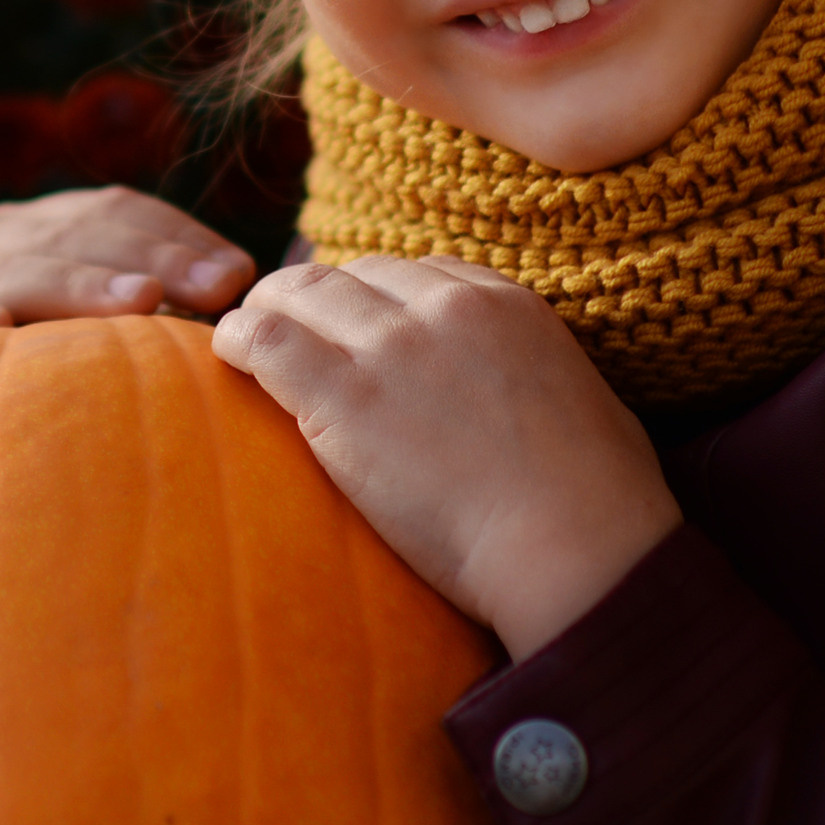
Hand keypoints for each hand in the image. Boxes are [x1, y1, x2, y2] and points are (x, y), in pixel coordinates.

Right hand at [0, 186, 255, 365]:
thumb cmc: (30, 402)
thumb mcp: (93, 350)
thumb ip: (151, 314)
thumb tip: (250, 297)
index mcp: (34, 230)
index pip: (113, 211)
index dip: (177, 235)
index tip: (239, 275)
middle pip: (70, 232)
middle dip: (148, 256)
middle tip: (213, 291)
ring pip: (10, 267)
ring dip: (75, 282)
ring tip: (139, 300)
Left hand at [212, 255, 678, 659]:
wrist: (579, 552)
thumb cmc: (598, 504)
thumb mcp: (581, 397)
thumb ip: (532, 369)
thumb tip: (513, 388)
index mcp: (503, 302)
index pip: (410, 272)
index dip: (370, 299)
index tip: (350, 329)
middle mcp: (443, 308)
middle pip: (349, 275)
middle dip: (313, 299)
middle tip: (285, 329)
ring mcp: (392, 348)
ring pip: (299, 293)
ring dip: (267, 311)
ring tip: (244, 338)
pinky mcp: (346, 399)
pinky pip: (266, 342)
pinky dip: (238, 340)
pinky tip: (227, 355)